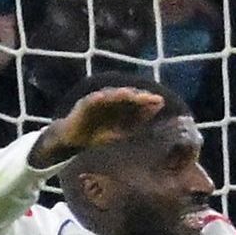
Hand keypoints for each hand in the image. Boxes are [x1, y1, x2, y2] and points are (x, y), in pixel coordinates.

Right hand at [37, 84, 170, 170]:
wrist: (75, 141)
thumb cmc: (101, 134)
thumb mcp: (124, 130)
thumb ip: (140, 119)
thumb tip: (159, 106)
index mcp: (121, 105)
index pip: (137, 100)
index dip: (147, 99)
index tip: (160, 101)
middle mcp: (111, 99)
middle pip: (125, 95)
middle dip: (136, 95)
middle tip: (148, 97)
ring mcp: (97, 100)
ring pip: (109, 95)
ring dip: (118, 93)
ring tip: (128, 94)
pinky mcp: (83, 104)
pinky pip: (90, 100)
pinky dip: (96, 98)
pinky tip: (102, 96)